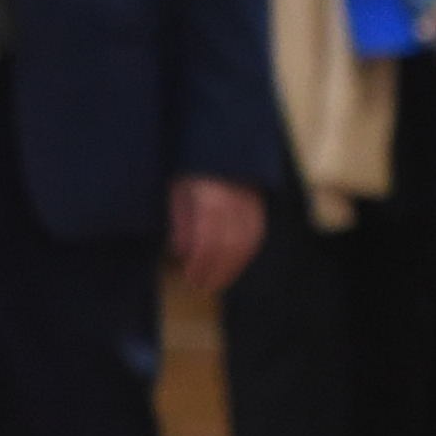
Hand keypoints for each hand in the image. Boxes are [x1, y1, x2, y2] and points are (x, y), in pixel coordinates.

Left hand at [168, 176, 266, 297]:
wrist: (220, 148)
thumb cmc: (191, 170)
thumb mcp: (176, 190)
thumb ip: (180, 219)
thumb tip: (181, 251)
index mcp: (211, 197)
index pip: (208, 239)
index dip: (200, 263)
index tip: (189, 277)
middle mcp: (235, 202)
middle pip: (229, 246)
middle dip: (215, 271)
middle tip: (200, 287)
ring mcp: (251, 204)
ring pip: (247, 244)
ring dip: (231, 269)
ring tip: (214, 284)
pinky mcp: (259, 207)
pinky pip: (256, 237)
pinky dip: (244, 257)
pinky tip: (231, 268)